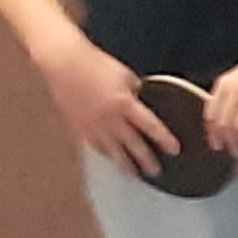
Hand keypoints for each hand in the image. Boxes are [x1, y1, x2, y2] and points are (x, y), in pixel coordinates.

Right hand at [38, 39, 177, 174]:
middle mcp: (109, 119)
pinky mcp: (77, 126)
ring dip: (124, 164)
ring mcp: (92, 125)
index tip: (174, 150)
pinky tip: (109, 159)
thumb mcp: (125, 76)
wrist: (63, 63)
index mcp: (124, 103)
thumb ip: (137, 93)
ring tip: (133, 174)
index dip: (164, 139)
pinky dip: (104, 153)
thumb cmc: (95, 64)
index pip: (150, 126)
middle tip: (155, 172)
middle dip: (145, 160)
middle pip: (132, 145)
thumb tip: (146, 104)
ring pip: (111, 151)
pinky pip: (93, 145)